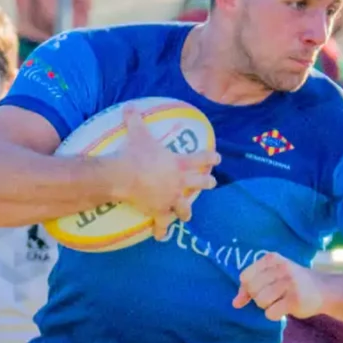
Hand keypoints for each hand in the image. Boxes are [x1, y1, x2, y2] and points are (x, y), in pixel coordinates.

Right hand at [104, 104, 217, 237]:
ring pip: (184, 208)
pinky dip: (161, 230)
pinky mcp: (159, 211)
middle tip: (211, 183)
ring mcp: (170, 198)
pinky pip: (162, 224)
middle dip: (207, 183)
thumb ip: (135, 119)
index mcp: (179, 163)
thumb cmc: (134, 154)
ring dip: (186, 212)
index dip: (211, 158)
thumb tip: (129, 105)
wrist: (124, 175)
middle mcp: (179, 182)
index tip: (218, 158)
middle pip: (200, 184)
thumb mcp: (137, 133)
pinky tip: (161, 236)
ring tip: (187, 216)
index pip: (201, 159)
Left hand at [233, 251, 322, 320]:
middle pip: (252, 289)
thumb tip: (235, 303)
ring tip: (278, 302)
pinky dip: (274, 315)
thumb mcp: (271, 277)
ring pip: (261, 301)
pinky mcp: (295, 299)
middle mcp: (281, 268)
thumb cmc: (292, 283)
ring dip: (267, 306)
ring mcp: (289, 283)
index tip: (261, 290)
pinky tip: (284, 309)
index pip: (245, 276)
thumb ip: (251, 287)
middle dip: (258, 298)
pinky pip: (271, 313)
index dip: (248, 288)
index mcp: (272, 259)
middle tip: (272, 297)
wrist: (324, 289)